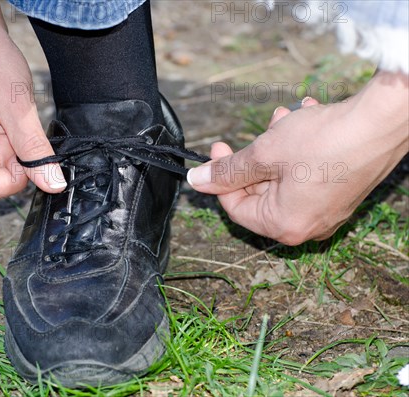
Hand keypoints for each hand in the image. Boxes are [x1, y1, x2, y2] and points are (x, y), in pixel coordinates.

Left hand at [187, 71, 407, 244]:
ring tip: (286, 119)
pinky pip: (308, 175)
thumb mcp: (264, 153)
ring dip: (279, 147)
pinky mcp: (341, 193)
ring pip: (284, 178)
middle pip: (261, 192)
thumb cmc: (325, 141)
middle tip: (260, 129)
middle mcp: (308, 226)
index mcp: (284, 225)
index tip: (217, 148)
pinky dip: (300, 150)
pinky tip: (308, 119)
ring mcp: (327, 211)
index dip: (221, 177)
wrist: (384, 122)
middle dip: (256, 156)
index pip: (236, 207)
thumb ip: (227, 170)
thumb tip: (196, 181)